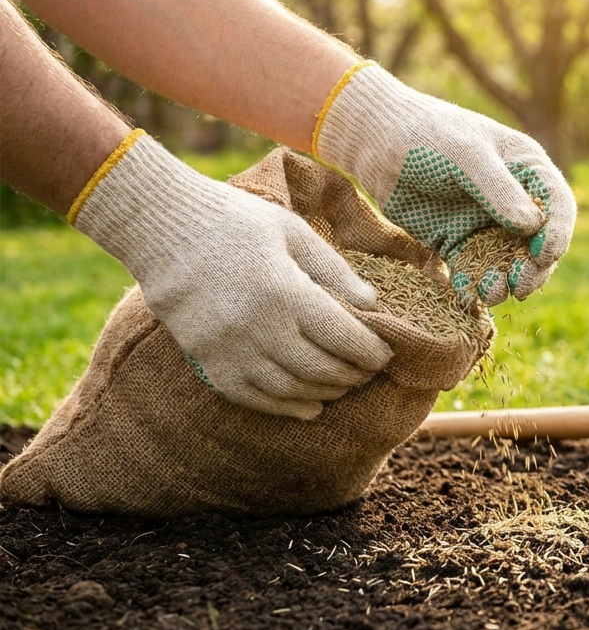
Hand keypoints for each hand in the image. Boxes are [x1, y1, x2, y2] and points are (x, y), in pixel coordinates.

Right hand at [70, 131, 392, 418]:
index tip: (386, 354)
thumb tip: (374, 304)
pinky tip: (308, 407)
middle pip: (320, 370)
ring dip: (324, 393)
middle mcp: (256, 326)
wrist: (161, 227)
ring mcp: (227, 348)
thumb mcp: (292, 231)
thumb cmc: (235, 222)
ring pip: (289, 390)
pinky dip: (284, 408)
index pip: (343, 337)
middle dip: (353, 375)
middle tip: (368, 371)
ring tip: (342, 386)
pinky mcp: (205, 360)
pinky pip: (251, 398)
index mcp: (284, 290)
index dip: (372, 352)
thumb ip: (334, 270)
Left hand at [313, 63, 574, 305]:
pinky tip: (469, 295)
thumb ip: (499, 190)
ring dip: (505, 281)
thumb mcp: (465, 155)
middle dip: (533, 268)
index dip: (558, 233)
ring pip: (507, 261)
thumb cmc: (425, 134)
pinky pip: (473, 269)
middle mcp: (512, 198)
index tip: (544, 255)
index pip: (557, 206)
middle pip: (538, 242)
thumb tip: (534, 226)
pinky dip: (474, 284)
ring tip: (491, 294)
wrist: (372, 140)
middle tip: (521, 288)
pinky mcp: (456, 240)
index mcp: (526, 168)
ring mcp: (484, 221)